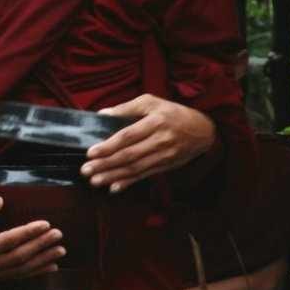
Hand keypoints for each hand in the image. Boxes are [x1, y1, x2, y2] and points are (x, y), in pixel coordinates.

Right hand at [0, 196, 63, 280]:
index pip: (9, 240)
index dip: (28, 232)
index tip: (45, 224)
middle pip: (20, 256)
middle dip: (41, 245)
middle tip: (58, 235)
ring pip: (22, 269)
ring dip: (43, 260)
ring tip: (60, 250)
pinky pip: (19, 275)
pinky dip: (37, 272)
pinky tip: (51, 266)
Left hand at [82, 94, 215, 192]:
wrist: (203, 130)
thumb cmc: (172, 112)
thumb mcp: (151, 102)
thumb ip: (126, 108)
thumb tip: (102, 114)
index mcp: (155, 121)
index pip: (128, 136)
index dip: (108, 146)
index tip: (90, 152)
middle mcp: (160, 140)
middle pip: (129, 155)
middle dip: (105, 164)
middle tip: (86, 170)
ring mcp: (164, 156)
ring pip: (135, 168)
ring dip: (113, 176)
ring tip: (95, 181)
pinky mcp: (166, 166)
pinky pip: (145, 176)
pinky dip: (129, 183)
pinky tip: (114, 187)